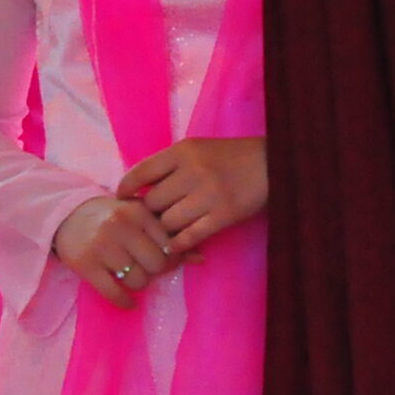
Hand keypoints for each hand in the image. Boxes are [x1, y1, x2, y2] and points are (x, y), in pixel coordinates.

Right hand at [53, 195, 176, 308]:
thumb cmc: (109, 217)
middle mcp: (120, 226)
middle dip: (154, 271)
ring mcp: (101, 246)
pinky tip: (127, 302)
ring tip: (130, 276)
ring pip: (138, 280)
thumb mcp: (138, 218)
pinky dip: (124, 301)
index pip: (169, 245)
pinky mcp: (85, 264)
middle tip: (144, 268)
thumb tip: (200, 258)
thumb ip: (166, 234)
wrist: (64, 215)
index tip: (161, 260)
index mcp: (137, 212)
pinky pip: (114, 292)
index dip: (169, 258)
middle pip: (156, 265)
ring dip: (138, 284)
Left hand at [118, 135, 267, 254]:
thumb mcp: (196, 149)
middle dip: (149, 212)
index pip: (141, 172)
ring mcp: (208, 195)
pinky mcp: (223, 216)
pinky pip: (190, 236)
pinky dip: (179, 243)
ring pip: (169, 221)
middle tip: (149, 219)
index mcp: (182, 152)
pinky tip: (175, 244)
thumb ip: (169, 165)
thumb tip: (139, 188)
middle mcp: (192, 172)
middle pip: (153, 202)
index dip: (127, 188)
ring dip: (165, 229)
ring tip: (166, 231)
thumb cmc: (229, 157)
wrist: (272, 164)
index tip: (122, 197)